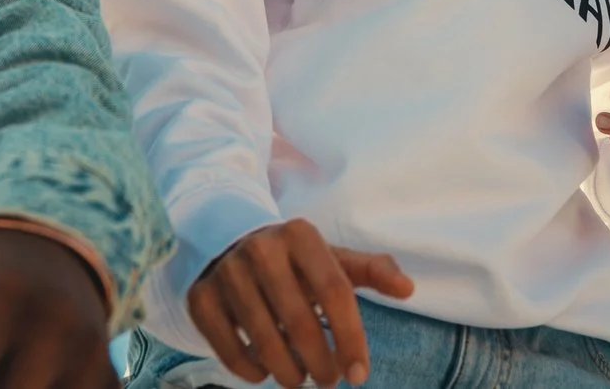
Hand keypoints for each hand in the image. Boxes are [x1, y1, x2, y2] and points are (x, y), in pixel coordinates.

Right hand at [185, 219, 413, 387]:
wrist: (226, 241)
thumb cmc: (293, 260)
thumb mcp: (331, 258)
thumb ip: (371, 271)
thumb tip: (408, 288)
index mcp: (301, 235)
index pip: (335, 294)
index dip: (350, 339)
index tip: (359, 375)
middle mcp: (260, 249)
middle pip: (300, 324)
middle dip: (321, 365)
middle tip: (328, 381)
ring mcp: (226, 274)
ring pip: (265, 343)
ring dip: (289, 374)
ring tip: (300, 379)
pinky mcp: (201, 299)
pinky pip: (230, 352)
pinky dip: (253, 372)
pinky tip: (265, 371)